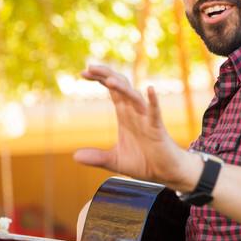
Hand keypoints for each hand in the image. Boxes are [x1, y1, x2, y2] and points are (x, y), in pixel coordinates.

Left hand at [74, 65, 200, 190]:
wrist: (165, 172)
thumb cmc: (144, 162)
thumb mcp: (115, 161)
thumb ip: (97, 157)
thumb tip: (75, 156)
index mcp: (125, 115)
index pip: (111, 90)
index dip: (99, 79)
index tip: (83, 73)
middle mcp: (135, 112)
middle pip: (121, 86)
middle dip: (106, 75)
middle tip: (89, 68)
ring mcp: (146, 118)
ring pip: (134, 97)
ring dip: (123, 88)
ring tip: (109, 81)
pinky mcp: (157, 128)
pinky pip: (155, 111)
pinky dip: (153, 100)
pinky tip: (150, 90)